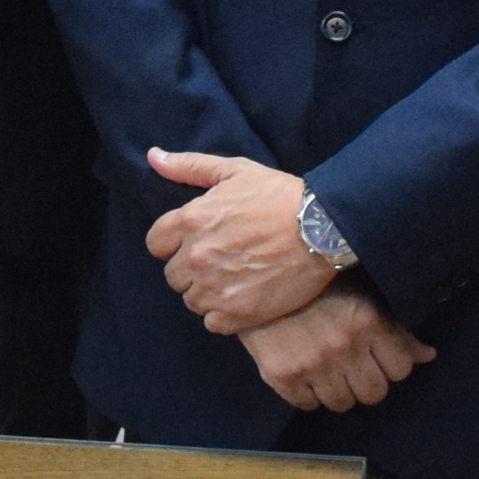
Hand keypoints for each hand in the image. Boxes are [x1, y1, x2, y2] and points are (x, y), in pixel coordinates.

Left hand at [141, 149, 336, 330]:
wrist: (324, 229)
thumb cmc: (281, 196)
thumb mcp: (235, 171)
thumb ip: (189, 166)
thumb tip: (154, 156)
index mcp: (190, 221)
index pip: (156, 245)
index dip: (175, 244)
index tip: (198, 243)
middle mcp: (197, 256)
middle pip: (174, 276)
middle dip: (193, 269)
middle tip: (223, 262)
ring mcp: (215, 287)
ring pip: (192, 300)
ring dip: (208, 293)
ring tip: (236, 280)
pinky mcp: (236, 313)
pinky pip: (212, 322)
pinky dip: (224, 315)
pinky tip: (244, 298)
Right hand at [237, 279, 435, 416]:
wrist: (254, 280)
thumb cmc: (313, 286)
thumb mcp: (360, 296)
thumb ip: (395, 329)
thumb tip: (428, 355)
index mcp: (367, 322)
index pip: (400, 369)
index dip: (390, 365)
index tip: (376, 358)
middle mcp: (343, 346)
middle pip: (374, 393)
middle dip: (366, 382)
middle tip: (353, 367)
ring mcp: (312, 364)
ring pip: (343, 403)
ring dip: (338, 391)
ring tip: (327, 370)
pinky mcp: (282, 375)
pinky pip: (307, 405)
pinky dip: (308, 394)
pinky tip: (305, 374)